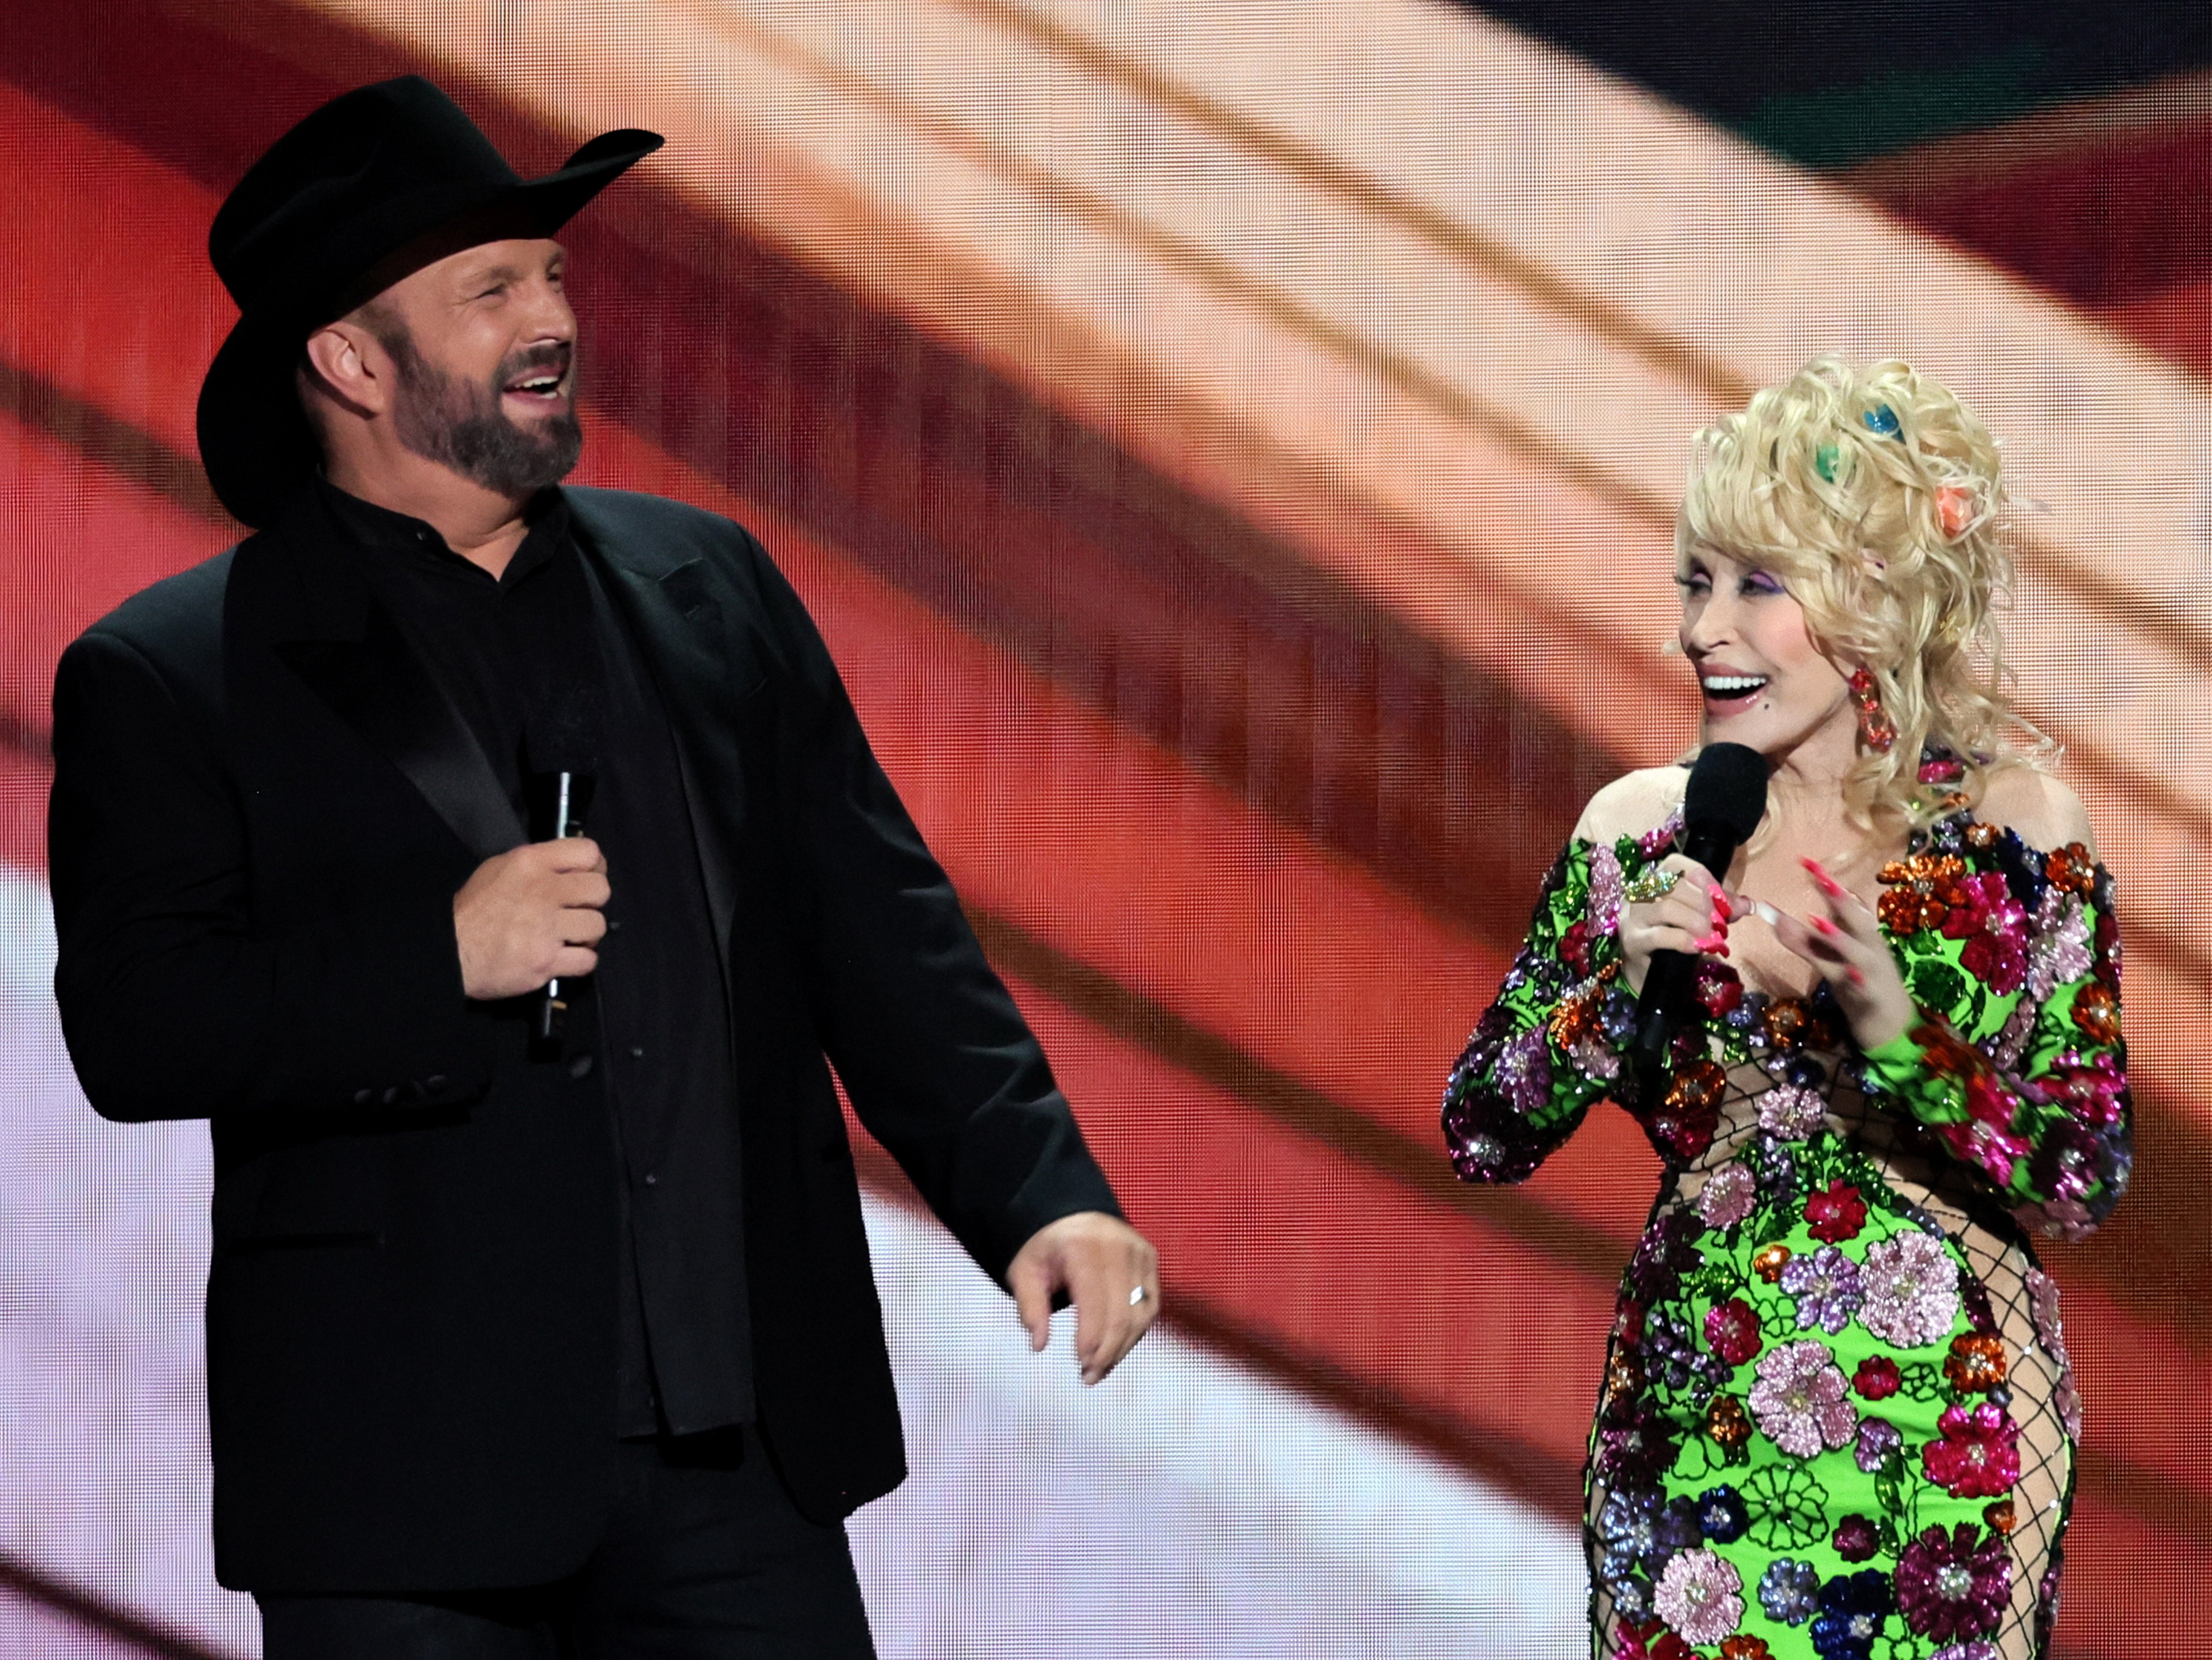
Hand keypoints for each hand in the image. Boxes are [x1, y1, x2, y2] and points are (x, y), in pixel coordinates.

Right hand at [452, 838, 609, 999]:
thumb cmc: (473, 909)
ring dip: (587, 934)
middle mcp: (543, 891)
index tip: (585, 879)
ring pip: (597, 926)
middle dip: (592, 902)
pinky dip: (581, 961)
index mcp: (531, 863)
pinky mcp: (547, 962)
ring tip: (569, 937)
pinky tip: (566, 958)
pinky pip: (588, 960)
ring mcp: (547, 929)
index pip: (588, 851)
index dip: (594, 866)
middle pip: (600, 890)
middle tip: (576, 911)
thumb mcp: (499, 869)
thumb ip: (537, 864)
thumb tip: (570, 869)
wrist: (449, 952)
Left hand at [1007, 1210, 1158, 1385]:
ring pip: (1141, 1314)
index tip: (1080, 1366)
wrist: (1071, 1213)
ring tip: (1102, 1369)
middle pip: (1123, 1315)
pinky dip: (1135, 1331)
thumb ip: (1029, 1307)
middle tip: (1090, 1376)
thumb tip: (1039, 1345)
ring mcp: (1139, 1252)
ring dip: (1123, 1347)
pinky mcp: (1150, 1259)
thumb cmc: (1046, 1248)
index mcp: (1084, 1249)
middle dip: (1108, 1352)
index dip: (1092, 1342)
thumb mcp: (1024, 1272)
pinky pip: (1150, 1305)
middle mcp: (1118, 1248)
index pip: (1097, 1306)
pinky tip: (1117, 1348)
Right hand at [1619, 854, 1733, 995]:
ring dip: (1697, 922)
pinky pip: (1660, 935)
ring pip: (1666, 908)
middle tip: (1722, 923)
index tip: (1722, 900)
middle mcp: (1638, 893)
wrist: (1651, 973)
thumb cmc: (1675, 938)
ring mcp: (1632, 917)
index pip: (1676, 863)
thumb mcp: (1699, 917)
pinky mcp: (1632, 941)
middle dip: (1704, 903)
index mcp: (1654, 880)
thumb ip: (1721, 907)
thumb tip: (1748, 905)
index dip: (1704, 878)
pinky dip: (1685, 940)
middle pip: (1673, 885)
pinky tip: (1700, 947)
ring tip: (1713, 937)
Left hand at [1773, 858, 1914, 1050]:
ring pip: (1858, 952)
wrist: (1890, 1022)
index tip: (1806, 862)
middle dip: (1838, 899)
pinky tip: (1850, 975)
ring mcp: (1874, 971)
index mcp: (1861, 934)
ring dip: (1839, 937)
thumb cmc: (1858, 981)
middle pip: (1857, 920)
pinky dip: (1858, 981)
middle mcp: (1870, 947)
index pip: (1845, 904)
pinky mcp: (1873, 996)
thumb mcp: (1830, 959)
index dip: (1827, 883)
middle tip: (1820, 879)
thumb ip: (1805, 940)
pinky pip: (1865, 987)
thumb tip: (1773, 918)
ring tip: (1817, 920)